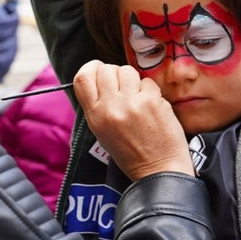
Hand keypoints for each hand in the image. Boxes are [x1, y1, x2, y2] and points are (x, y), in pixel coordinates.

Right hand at [71, 60, 193, 178]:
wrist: (158, 171)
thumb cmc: (132, 154)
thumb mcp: (103, 132)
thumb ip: (99, 106)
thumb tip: (100, 78)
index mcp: (94, 117)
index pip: (82, 77)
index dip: (91, 68)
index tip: (99, 70)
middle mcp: (110, 108)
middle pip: (106, 69)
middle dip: (115, 74)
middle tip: (123, 87)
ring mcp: (131, 103)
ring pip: (127, 70)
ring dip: (133, 80)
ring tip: (137, 98)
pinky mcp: (152, 102)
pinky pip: (147, 82)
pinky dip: (150, 91)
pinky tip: (151, 107)